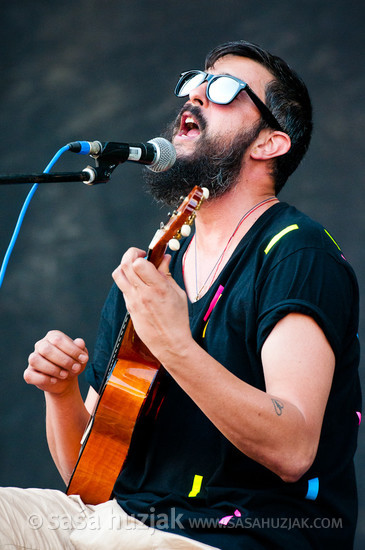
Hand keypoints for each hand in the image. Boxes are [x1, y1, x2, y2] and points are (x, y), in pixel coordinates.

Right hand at [24, 331, 88, 394]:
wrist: (66, 380)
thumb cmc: (73, 363)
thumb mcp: (80, 356)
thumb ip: (81, 348)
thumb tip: (80, 342)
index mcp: (53, 336)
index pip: (58, 339)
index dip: (72, 350)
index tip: (84, 359)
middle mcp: (41, 345)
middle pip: (46, 349)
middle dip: (64, 360)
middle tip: (76, 368)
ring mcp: (33, 358)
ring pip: (35, 360)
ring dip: (52, 369)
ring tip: (65, 374)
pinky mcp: (29, 372)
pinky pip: (29, 375)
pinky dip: (43, 379)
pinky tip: (54, 380)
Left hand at [112, 247, 191, 364]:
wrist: (170, 343)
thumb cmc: (178, 319)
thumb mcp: (178, 293)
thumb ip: (167, 274)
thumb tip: (164, 257)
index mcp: (159, 288)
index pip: (139, 264)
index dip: (142, 257)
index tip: (149, 257)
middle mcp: (143, 294)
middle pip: (125, 265)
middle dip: (131, 254)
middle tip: (140, 255)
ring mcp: (133, 301)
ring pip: (118, 275)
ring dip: (124, 266)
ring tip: (135, 268)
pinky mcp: (129, 308)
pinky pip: (123, 287)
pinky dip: (128, 280)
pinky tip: (138, 283)